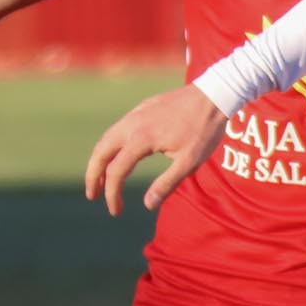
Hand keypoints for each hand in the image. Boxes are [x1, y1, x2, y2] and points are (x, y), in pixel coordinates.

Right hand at [85, 85, 224, 214]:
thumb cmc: (204, 130)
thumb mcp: (189, 162)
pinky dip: (111, 146)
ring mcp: (136, 113)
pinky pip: (118, 129)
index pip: (116, 171)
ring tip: (100, 180)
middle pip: (101, 151)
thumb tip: (148, 204)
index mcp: (141, 139)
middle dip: (93, 175)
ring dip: (100, 160)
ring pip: (107, 138)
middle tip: (92, 196)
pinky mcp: (142, 108)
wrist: (214, 94)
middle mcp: (132, 124)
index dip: (112, 194)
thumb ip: (166, 184)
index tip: (116, 211)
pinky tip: (119, 155)